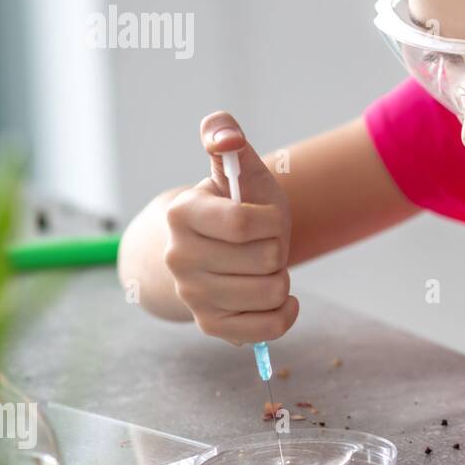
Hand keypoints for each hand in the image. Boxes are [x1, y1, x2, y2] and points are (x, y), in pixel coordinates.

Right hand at [162, 111, 297, 343]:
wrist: (218, 248)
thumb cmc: (239, 204)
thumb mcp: (240, 169)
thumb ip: (226, 136)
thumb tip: (225, 138)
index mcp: (182, 214)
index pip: (243, 224)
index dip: (270, 221)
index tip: (265, 217)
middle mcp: (179, 257)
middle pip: (265, 260)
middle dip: (277, 249)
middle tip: (260, 244)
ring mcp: (192, 295)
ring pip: (272, 293)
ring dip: (281, 278)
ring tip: (262, 267)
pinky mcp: (211, 325)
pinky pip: (269, 328)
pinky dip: (285, 313)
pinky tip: (276, 297)